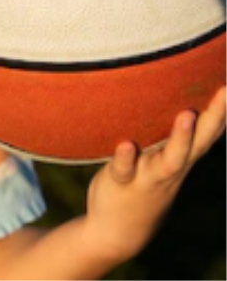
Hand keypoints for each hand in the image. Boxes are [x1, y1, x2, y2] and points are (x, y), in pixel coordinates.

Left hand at [83, 86, 226, 265]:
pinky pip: (125, 169)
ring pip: (169, 159)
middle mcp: (171, 166)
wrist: (118, 230)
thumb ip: (172, 138)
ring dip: (180, 139)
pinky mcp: (121, 182)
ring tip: (187, 115)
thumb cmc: (142, 182)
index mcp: (181, 157)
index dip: (222, 110)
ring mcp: (148, 175)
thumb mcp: (162, 162)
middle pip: (198, 142)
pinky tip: (126, 144)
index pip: (208, 132)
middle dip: (214, 117)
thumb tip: (180, 103)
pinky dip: (126, 157)